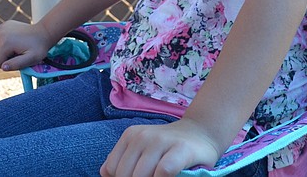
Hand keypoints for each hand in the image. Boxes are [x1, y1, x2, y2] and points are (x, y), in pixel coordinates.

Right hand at [0, 21, 54, 71]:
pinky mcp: (2, 26)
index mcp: (5, 42)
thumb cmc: (39, 47)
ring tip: (14, 48)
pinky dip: (0, 43)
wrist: (43, 32)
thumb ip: (17, 64)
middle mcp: (0, 33)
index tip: (17, 59)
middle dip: (3, 58)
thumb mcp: (32, 59)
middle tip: (17, 54)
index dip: (5, 65)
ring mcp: (0, 28)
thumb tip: (3, 67)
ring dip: (0, 51)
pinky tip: (12, 42)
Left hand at [100, 119, 221, 176]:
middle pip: (125, 174)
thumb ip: (123, 162)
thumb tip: (106, 176)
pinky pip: (163, 171)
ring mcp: (162, 141)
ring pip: (141, 175)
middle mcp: (143, 136)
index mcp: (130, 136)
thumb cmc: (168, 149)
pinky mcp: (181, 149)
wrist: (201, 133)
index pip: (111, 169)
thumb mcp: (141, 150)